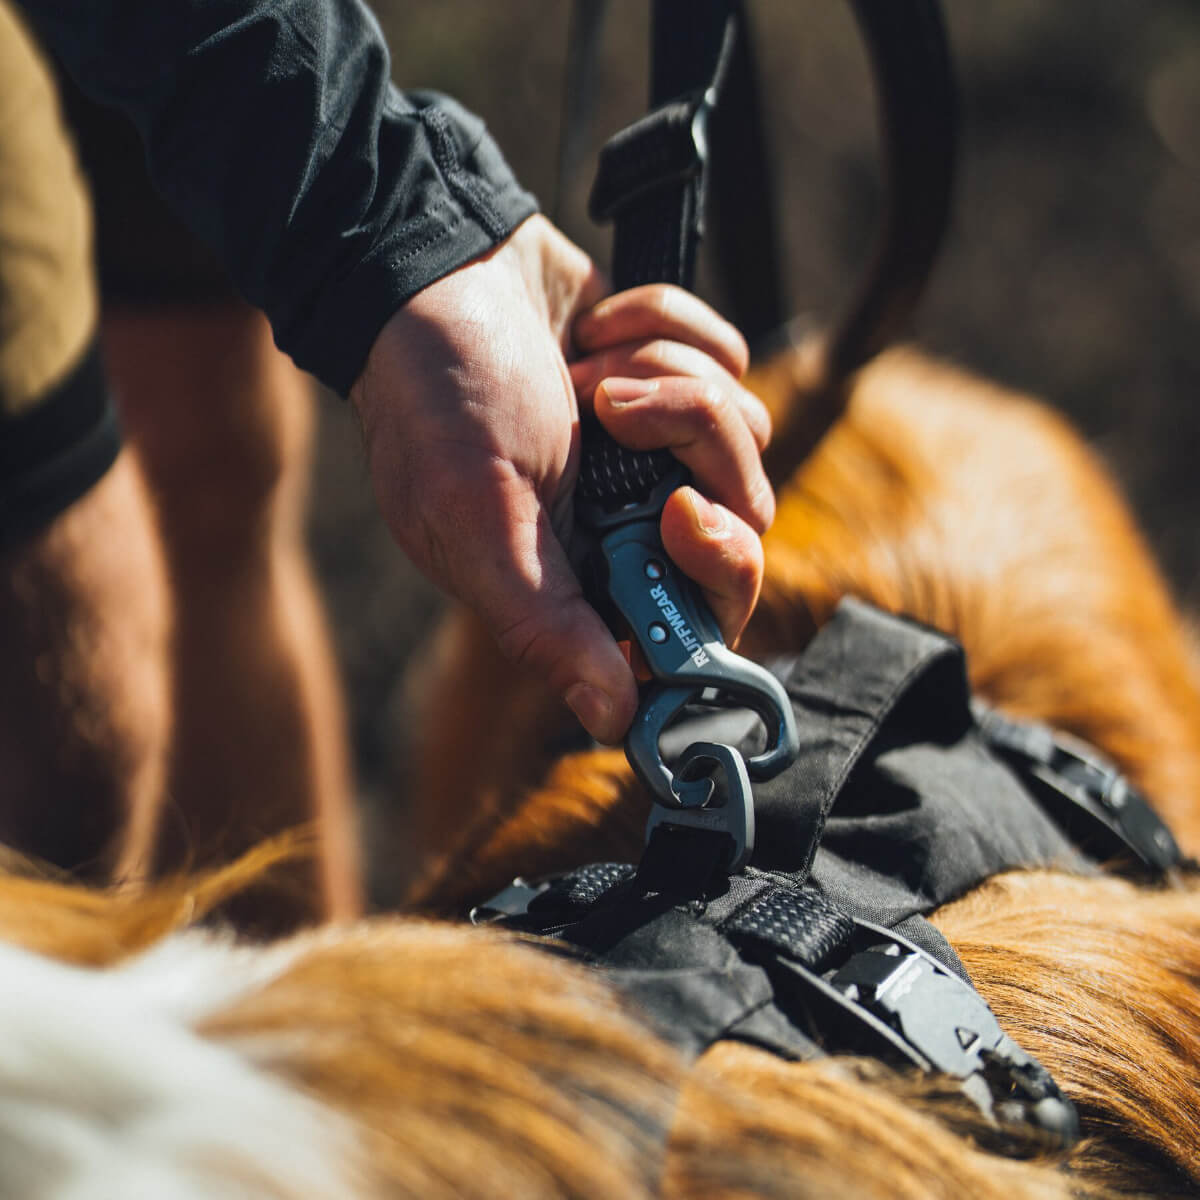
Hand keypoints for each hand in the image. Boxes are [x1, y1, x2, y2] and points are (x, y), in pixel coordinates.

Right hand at [350, 215, 771, 743]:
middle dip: (694, 450)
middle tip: (623, 418)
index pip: (698, 620)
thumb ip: (545, 626)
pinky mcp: (672, 372)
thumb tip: (615, 722)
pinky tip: (595, 329)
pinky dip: (664, 329)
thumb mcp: (481, 519)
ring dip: (664, 380)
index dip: (715, 577)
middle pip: (742, 519)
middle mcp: (627, 520)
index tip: (682, 516)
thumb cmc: (437, 398)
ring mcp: (657, 445)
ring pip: (742, 429)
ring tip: (585, 371)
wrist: (432, 262)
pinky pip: (731, 358)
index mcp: (584, 577)